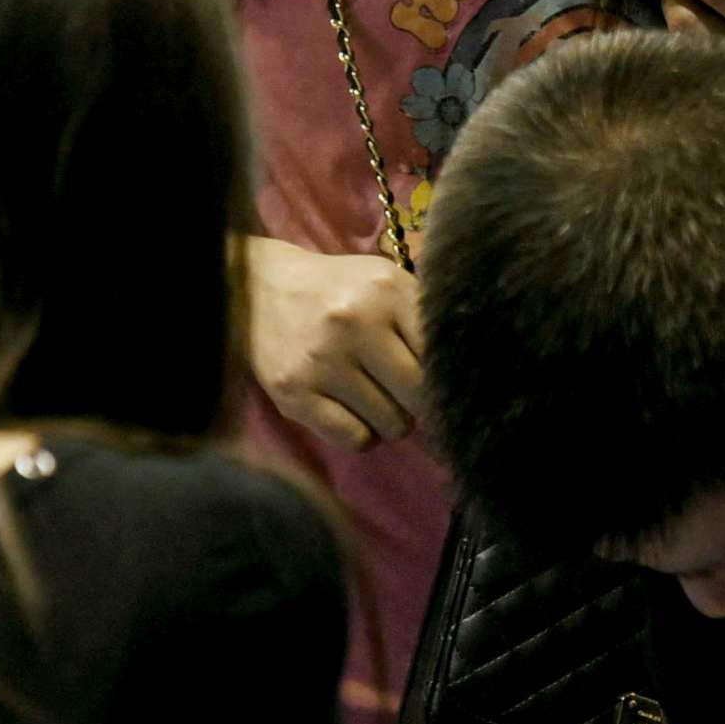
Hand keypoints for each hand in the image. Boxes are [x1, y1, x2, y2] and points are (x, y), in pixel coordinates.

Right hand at [240, 234, 424, 449]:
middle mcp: (353, 321)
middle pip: (419, 395)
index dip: (443, 376)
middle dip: (419, 404)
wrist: (257, 290)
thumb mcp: (384, 284)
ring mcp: (320, 360)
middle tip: (406, 395)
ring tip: (374, 398)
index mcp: (385, 289)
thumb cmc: (337, 291)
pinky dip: (361, 434)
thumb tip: (468, 374)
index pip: (439, 356)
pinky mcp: (293, 393)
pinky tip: (351, 412)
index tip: (437, 382)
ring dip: (390, 421)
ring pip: (390, 424)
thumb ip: (422, 319)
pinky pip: (354, 439)